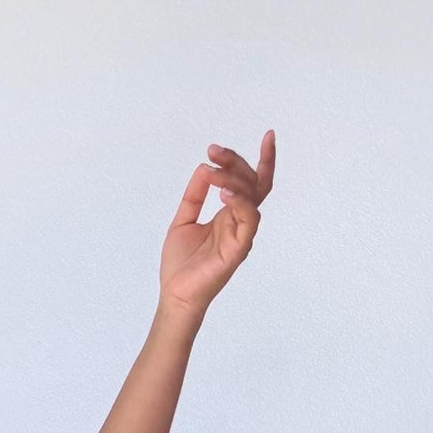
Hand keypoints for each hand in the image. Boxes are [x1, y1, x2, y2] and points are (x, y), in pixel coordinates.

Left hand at [159, 130, 274, 321]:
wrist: (174, 295)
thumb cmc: (180, 264)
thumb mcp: (184, 218)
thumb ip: (196, 194)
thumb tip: (206, 167)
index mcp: (230, 214)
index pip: (251, 182)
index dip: (255, 159)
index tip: (257, 137)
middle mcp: (240, 222)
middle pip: (253, 183)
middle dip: (236, 162)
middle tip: (214, 151)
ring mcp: (241, 235)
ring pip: (252, 197)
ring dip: (234, 179)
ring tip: (214, 171)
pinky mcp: (238, 249)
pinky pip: (249, 219)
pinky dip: (240, 202)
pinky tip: (224, 193)